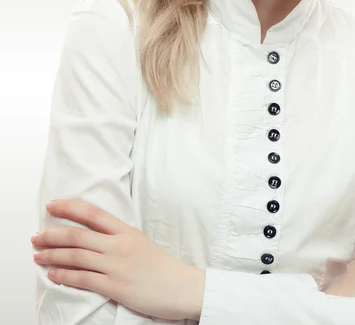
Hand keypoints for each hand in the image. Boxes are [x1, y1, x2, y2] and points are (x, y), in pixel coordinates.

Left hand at [31, 199, 204, 320]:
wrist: (180, 286)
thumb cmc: (160, 265)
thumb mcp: (140, 241)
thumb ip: (117, 236)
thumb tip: (91, 233)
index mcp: (126, 231)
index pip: (93, 213)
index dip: (69, 207)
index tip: (51, 205)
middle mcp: (120, 245)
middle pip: (78, 235)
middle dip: (52, 235)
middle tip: (36, 236)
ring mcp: (117, 266)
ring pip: (76, 256)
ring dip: (52, 255)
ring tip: (38, 255)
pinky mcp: (115, 286)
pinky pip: (83, 279)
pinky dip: (64, 276)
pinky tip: (53, 274)